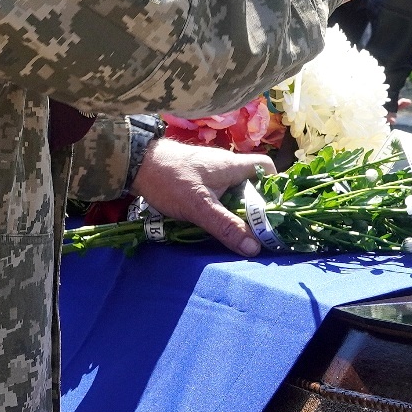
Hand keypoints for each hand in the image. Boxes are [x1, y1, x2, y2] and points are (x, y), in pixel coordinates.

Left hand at [130, 138, 272, 255]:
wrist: (136, 163)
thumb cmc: (171, 179)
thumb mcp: (199, 206)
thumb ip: (226, 226)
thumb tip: (254, 247)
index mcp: (233, 165)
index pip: (266, 167)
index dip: (275, 186)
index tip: (276, 211)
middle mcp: (225, 165)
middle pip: (252, 183)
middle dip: (256, 206)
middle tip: (258, 230)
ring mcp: (210, 171)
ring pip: (233, 190)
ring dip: (236, 209)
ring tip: (238, 232)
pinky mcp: (196, 179)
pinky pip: (218, 193)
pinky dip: (221, 207)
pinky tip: (215, 222)